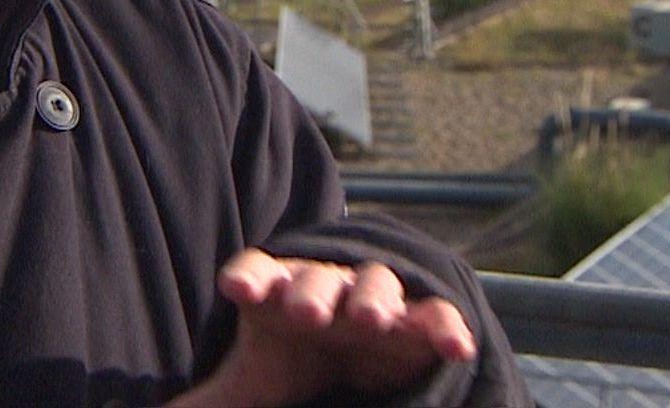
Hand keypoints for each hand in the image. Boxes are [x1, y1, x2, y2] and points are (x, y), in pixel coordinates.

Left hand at [170, 249, 475, 406]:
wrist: (347, 363)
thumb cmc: (286, 362)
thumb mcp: (250, 386)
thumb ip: (214, 401)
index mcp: (274, 294)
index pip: (256, 273)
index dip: (248, 277)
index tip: (236, 290)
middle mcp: (325, 288)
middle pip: (316, 278)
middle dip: (311, 291)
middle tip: (306, 314)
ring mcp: (373, 301)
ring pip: (374, 284)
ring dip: (373, 297)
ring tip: (373, 320)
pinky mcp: (417, 325)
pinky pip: (433, 316)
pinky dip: (444, 325)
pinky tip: (455, 346)